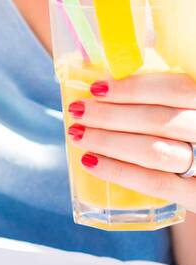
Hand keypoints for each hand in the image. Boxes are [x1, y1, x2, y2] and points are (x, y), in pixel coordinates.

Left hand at [66, 71, 195, 212]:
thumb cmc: (186, 136)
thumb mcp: (183, 110)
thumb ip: (161, 97)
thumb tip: (106, 82)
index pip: (176, 88)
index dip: (134, 87)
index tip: (97, 88)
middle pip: (159, 120)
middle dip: (111, 115)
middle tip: (78, 111)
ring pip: (154, 150)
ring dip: (109, 141)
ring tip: (79, 135)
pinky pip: (154, 183)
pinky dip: (118, 171)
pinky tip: (91, 162)